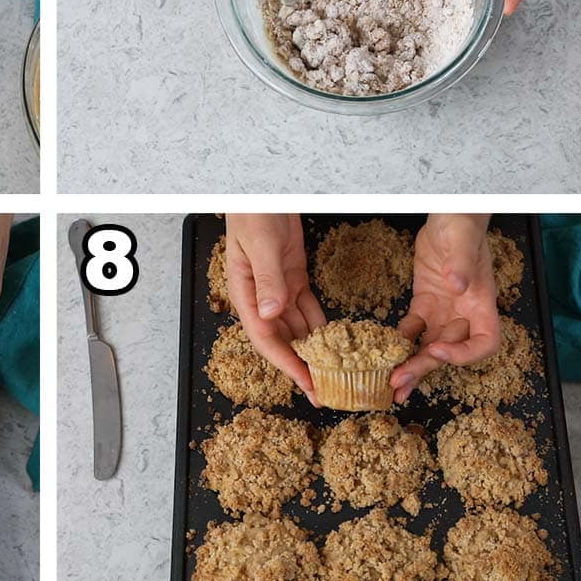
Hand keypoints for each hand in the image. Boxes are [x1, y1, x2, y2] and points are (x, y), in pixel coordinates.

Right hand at [224, 214, 325, 401]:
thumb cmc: (254, 212)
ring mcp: (278, 287)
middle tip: (324, 391)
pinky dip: (320, 325)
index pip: (265, 338)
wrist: (265, 190)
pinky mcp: (293, 277)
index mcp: (246, 293)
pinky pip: (307, 308)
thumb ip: (267, 279)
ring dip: (313, 349)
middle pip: (281, 339)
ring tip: (333, 373)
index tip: (306, 384)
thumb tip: (271, 314)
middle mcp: (260, 296)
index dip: (286, 364)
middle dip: (301, 366)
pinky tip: (334, 340)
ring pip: (296, 327)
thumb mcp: (260, 245)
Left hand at [393, 214, 501, 402]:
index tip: (438, 350)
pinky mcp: (424, 303)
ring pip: (428, 345)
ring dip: (409, 364)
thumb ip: (461, 264)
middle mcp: (464, 313)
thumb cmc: (462, 227)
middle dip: (424, 368)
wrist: (447, 216)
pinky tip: (382, 350)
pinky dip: (399, 340)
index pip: (485, 342)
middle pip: (449, 351)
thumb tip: (457, 285)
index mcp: (482, 304)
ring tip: (390, 382)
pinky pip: (412, 329)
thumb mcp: (462, 242)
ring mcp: (443, 310)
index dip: (464, 354)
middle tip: (399, 383)